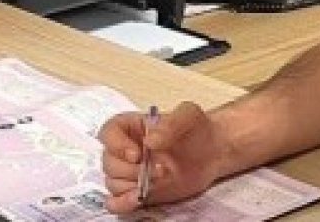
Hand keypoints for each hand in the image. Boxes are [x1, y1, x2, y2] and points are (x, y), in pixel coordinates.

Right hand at [98, 101, 230, 213]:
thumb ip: (171, 123)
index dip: (116, 145)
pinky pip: (117, 201)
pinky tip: (137, 199)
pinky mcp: (137, 191)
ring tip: (161, 180)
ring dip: (133, 185)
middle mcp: (125, 150)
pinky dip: (121, 203)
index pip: (108, 133)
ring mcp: (130, 172)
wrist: (211, 151)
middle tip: (160, 170)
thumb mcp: (188, 115)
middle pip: (109, 162)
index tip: (137, 154)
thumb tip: (149, 141)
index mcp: (131, 127)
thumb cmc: (197, 128)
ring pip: (113, 183)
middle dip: (131, 170)